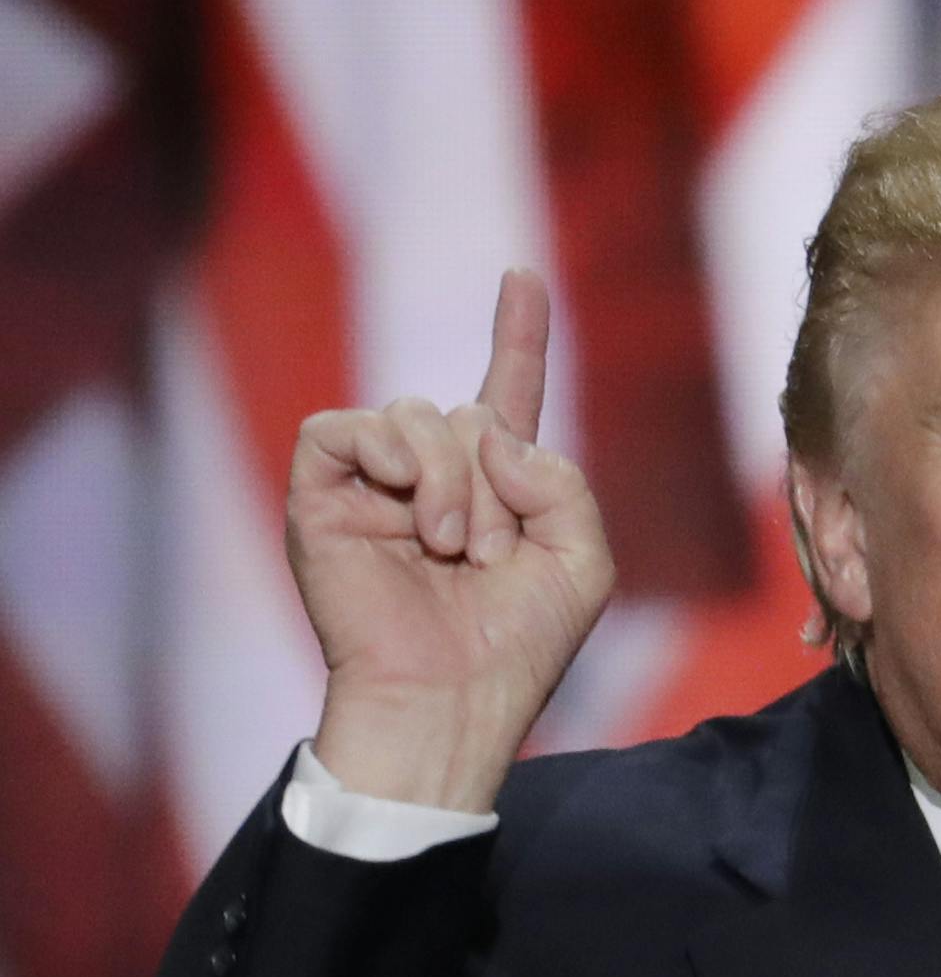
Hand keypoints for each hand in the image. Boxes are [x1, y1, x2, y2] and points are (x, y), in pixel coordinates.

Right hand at [286, 268, 614, 811]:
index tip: (523, 277)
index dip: (517, 337)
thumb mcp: (583, 563)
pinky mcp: (321, 491)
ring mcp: (375, 483)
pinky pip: (349, 427)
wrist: (454, 699)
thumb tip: (489, 431)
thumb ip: (564, 481)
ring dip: (454, 482)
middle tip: (492, 557)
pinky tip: (417, 521)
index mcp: (496, 491)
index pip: (506, 395)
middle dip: (498, 482)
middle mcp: (432, 477)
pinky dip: (396, 461)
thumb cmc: (519, 648)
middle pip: (471, 412)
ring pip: (418, 414)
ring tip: (456, 550)